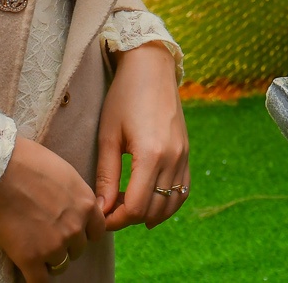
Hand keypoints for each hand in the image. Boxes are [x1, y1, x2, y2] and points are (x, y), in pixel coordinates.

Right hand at [0, 136, 106, 281]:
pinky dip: (35, 276)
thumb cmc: (30, 163)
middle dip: (65, 245)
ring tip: (34, 246)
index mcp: (87, 205)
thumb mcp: (67, 174)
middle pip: (78, 250)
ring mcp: (54, 245)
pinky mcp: (30, 258)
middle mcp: (75, 228)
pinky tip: (28, 267)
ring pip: (60, 265)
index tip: (71, 230)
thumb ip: (77, 197)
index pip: (96, 232)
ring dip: (49, 259)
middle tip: (46, 234)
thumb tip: (78, 208)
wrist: (0, 170)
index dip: (83, 232)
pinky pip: (40, 281)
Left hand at [96, 42, 189, 229]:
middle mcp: (173, 158)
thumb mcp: (108, 136)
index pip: (135, 207)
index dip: (116, 220)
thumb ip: (106, 176)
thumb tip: (101, 210)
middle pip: (153, 209)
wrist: (151, 67)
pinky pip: (183, 189)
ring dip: (149, 212)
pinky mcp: (187, 152)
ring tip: (126, 205)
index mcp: (152, 155)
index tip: (100, 217)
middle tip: (109, 211)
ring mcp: (184, 155)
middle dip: (129, 218)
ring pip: (171, 203)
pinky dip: (167, 202)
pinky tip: (149, 200)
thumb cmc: (124, 97)